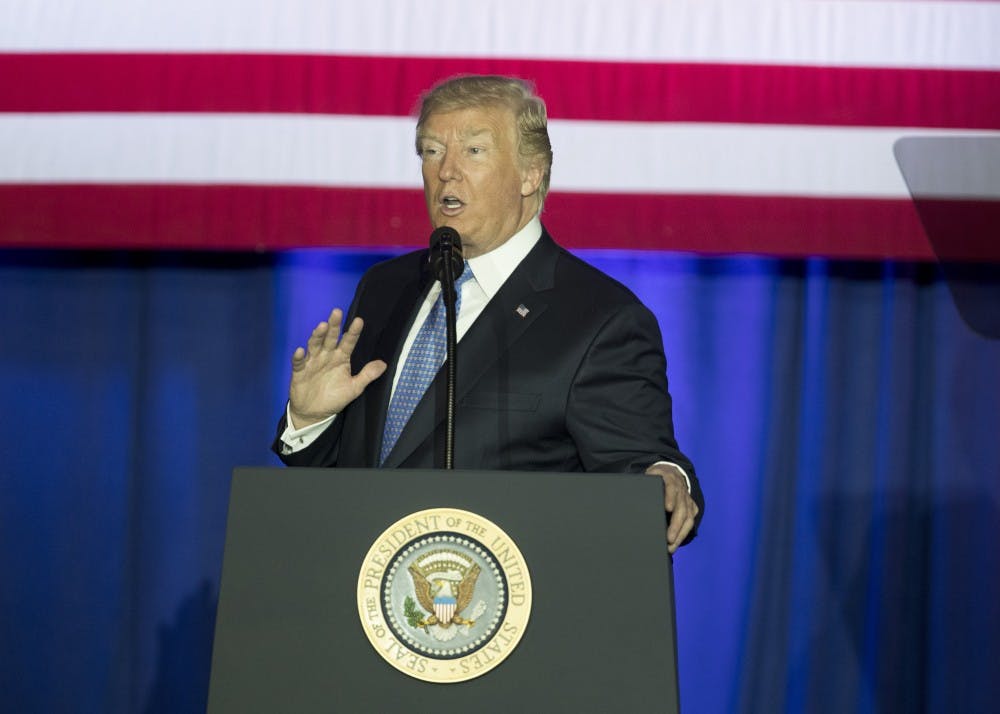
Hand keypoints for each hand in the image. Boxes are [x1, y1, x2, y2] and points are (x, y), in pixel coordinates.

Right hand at [287, 308, 386, 427]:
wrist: (314, 413)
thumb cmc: (335, 398)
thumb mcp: (354, 388)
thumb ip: (367, 375)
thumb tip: (384, 364)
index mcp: (341, 358)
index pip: (348, 342)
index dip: (353, 332)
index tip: (359, 321)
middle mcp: (327, 356)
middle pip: (330, 338)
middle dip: (333, 326)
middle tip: (337, 312)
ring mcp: (313, 362)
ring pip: (315, 345)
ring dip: (317, 336)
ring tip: (322, 326)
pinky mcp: (300, 371)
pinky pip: (299, 362)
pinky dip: (299, 356)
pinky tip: (301, 350)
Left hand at [646, 463, 699, 552]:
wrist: (670, 473)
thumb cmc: (654, 478)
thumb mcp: (648, 477)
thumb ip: (642, 485)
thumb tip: (629, 500)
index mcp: (669, 478)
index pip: (671, 487)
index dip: (670, 497)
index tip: (668, 508)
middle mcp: (681, 488)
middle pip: (681, 508)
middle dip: (675, 525)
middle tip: (668, 539)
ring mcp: (687, 498)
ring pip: (688, 517)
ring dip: (680, 534)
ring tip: (671, 547)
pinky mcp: (691, 507)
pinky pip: (690, 521)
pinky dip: (683, 533)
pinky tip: (676, 543)